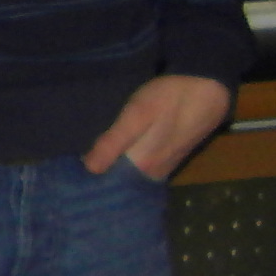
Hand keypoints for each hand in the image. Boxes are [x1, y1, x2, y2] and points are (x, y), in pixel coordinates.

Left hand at [82, 72, 235, 180]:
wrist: (208, 88)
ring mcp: (162, 167)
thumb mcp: (137, 113)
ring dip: (110, 173)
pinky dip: (123, 166)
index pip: (109, 186)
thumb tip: (89, 169)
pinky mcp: (166, 157)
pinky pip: (139, 169)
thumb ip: (114, 142)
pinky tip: (110, 158)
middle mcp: (152, 174)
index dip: (89, 184)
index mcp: (143, 167)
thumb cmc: (170, 98)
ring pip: (129, 177)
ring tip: (83, 166)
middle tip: (69, 173)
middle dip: (98, 180)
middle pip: (119, 184)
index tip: (67, 182)